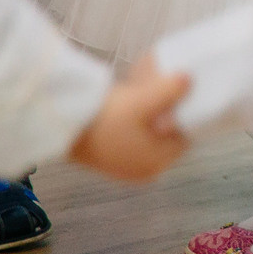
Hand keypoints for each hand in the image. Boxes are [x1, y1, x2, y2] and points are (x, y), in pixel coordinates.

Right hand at [68, 56, 189, 180]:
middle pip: (166, 139)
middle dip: (167, 117)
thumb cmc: (108, 116)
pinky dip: (133, 126)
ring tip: (144, 99)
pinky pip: (131, 141)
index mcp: (156, 164)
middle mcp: (141, 172)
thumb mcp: (145, 99)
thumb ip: (173, 89)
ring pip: (148, 139)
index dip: (186, 117)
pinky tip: (127, 109)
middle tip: (163, 94)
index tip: (183, 98)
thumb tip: (189, 80)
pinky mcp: (106, 160)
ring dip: (149, 120)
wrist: (63, 124)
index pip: (184, 138)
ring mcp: (122, 168)